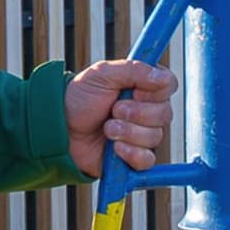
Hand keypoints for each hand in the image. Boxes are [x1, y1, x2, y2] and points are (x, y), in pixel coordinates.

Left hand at [66, 57, 174, 177]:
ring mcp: (142, 135)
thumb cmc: (79, 98)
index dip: (153, 90)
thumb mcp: (102, 74)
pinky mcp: (134, 158)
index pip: (168, 85)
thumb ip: (133, 70)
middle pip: (165, 113)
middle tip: (114, 110)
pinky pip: (148, 160)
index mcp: (143, 86)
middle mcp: (147, 110)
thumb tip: (162, 77)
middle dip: (136, 113)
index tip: (133, 90)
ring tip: (107, 128)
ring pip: (155, 136)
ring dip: (127, 132)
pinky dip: (131, 153)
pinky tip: (115, 148)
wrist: (60, 129)